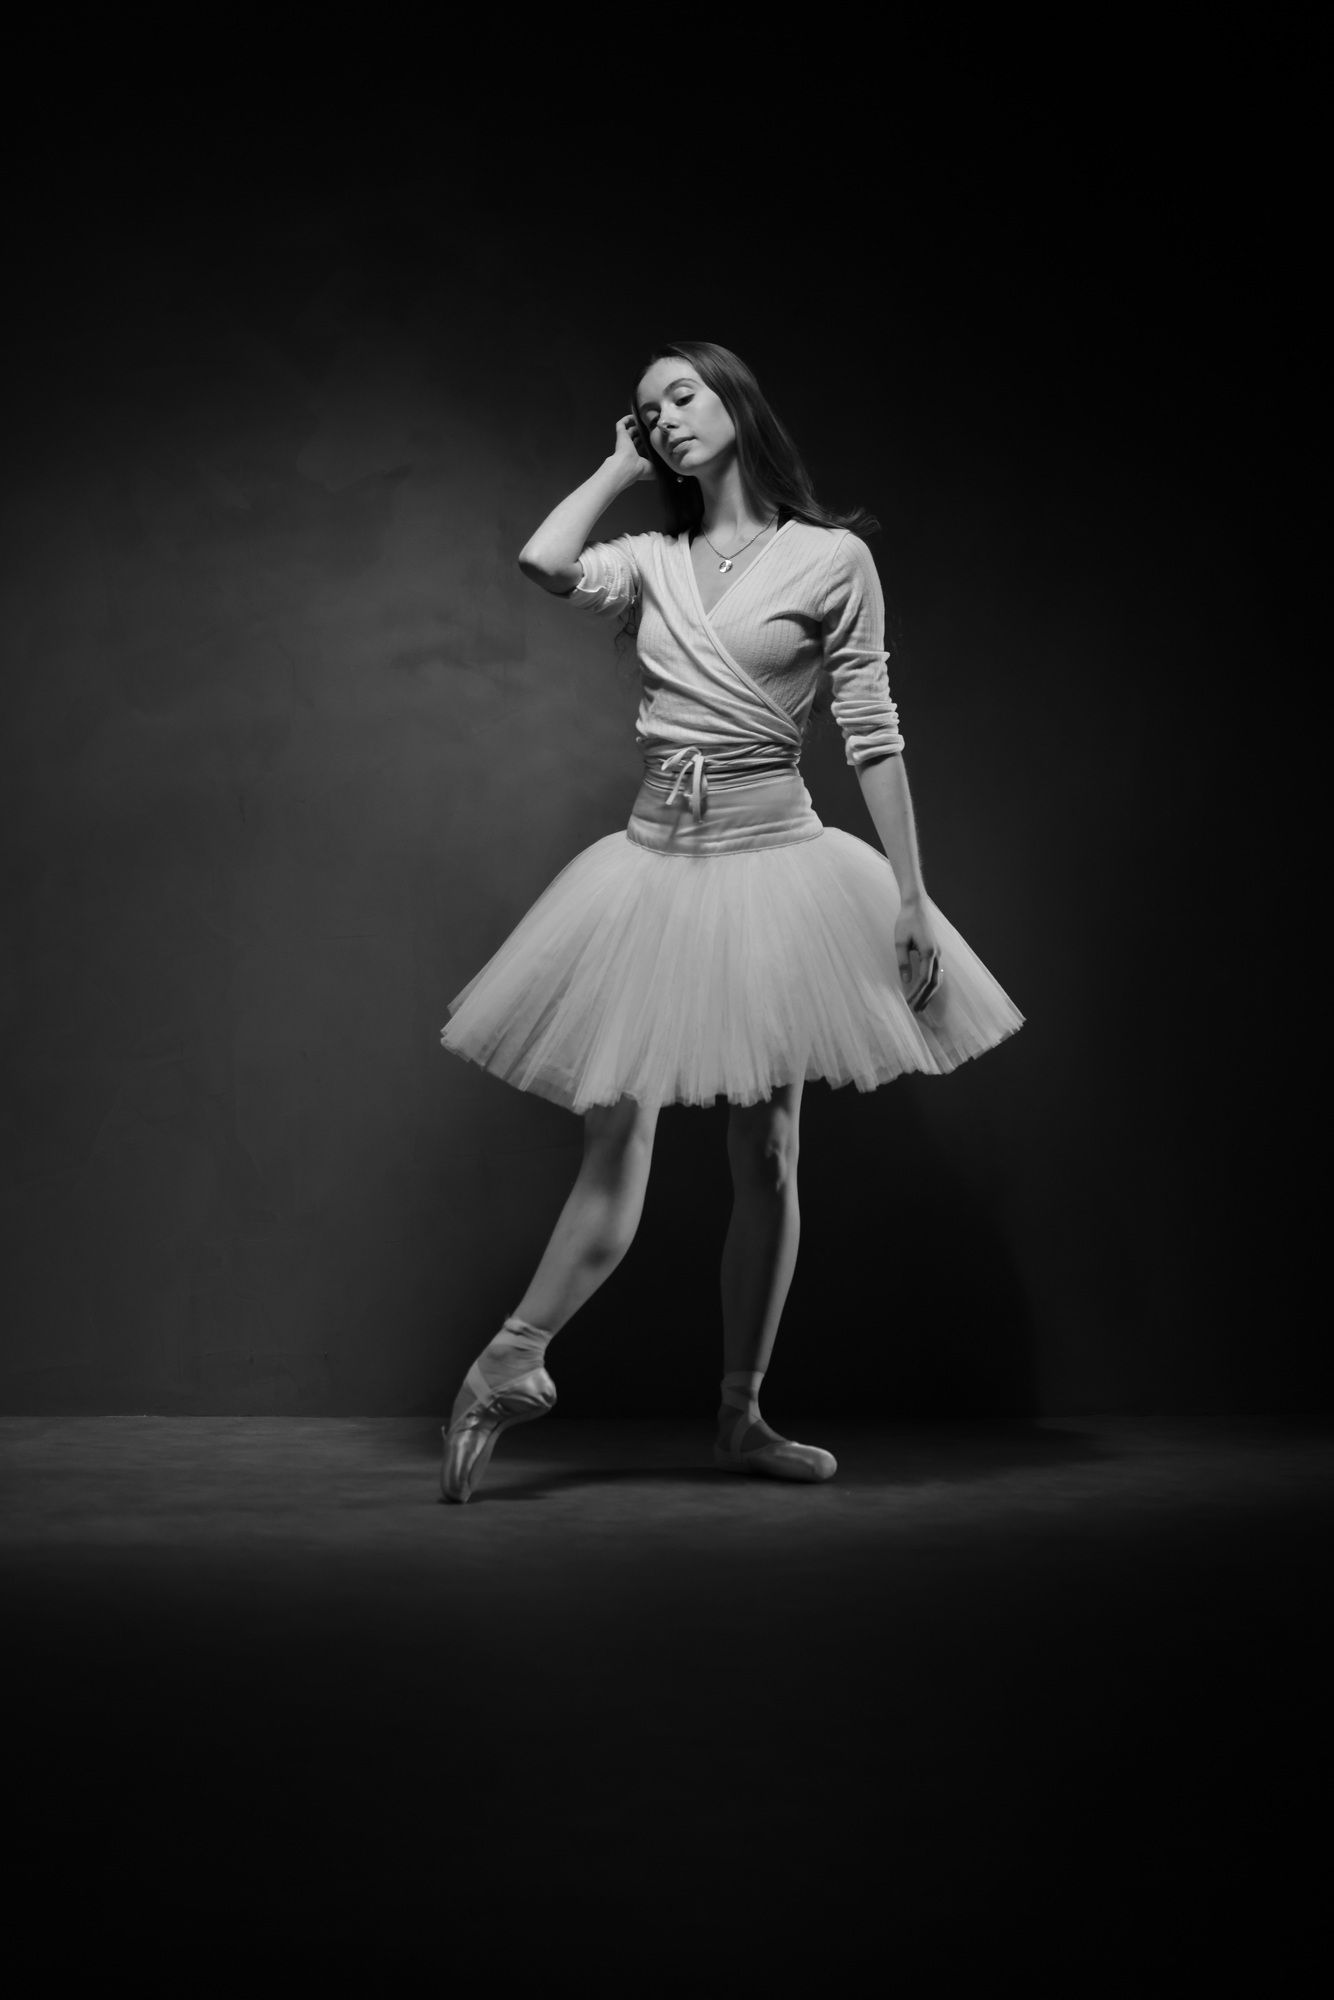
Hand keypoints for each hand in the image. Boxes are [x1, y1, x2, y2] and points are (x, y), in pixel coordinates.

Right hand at [610, 413, 656, 484]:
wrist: (628, 467)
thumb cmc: (640, 470)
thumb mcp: (655, 468)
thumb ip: (662, 466)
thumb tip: (671, 467)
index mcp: (637, 458)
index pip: (642, 449)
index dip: (648, 444)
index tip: (656, 440)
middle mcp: (630, 450)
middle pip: (636, 438)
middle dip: (643, 434)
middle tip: (652, 430)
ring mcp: (625, 442)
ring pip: (629, 431)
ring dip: (636, 427)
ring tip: (645, 422)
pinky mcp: (621, 435)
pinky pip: (621, 424)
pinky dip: (627, 419)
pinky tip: (634, 416)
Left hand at [895, 897, 943, 1014]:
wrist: (916, 907)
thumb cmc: (906, 922)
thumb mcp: (900, 942)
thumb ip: (903, 962)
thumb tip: (905, 981)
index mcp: (928, 952)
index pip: (924, 979)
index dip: (917, 993)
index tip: (908, 1003)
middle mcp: (936, 954)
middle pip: (934, 982)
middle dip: (926, 998)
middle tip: (916, 1010)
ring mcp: (938, 954)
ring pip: (938, 979)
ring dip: (930, 993)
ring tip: (921, 1005)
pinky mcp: (935, 952)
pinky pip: (937, 973)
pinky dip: (932, 985)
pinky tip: (925, 991)